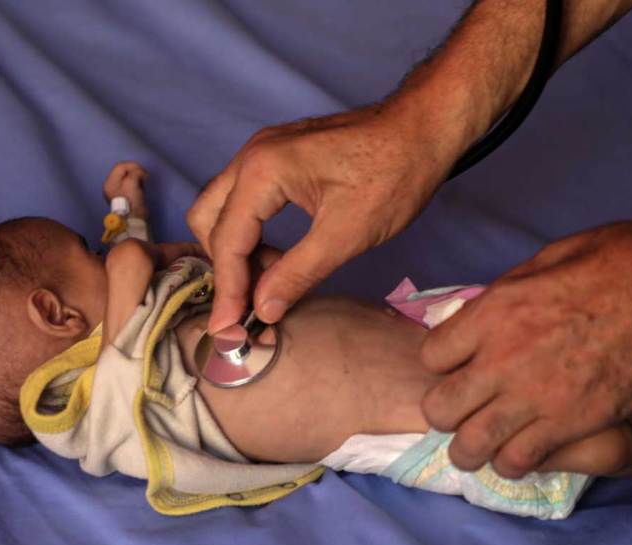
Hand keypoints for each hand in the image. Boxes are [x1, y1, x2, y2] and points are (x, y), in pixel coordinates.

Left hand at [103, 161, 148, 218]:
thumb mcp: (132, 183)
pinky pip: (131, 182)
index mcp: (110, 183)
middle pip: (124, 170)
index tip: (143, 172)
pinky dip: (137, 182)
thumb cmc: (131, 202)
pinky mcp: (125, 194)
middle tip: (144, 176)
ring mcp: (118, 190)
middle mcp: (111, 185)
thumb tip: (140, 173)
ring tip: (143, 182)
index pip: (121, 166)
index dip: (133, 166)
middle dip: (135, 171)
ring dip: (137, 177)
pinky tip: (141, 187)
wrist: (135, 220)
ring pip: (128, 176)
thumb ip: (135, 173)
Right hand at [187, 102, 460, 332]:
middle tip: (251, 302)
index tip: (229, 329)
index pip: (227, 240)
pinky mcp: (279, 156)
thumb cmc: (394, 175)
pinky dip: (250, 231)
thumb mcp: (347, 234)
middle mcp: (252, 155)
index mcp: (263, 170)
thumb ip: (298, 273)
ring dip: (236, 248)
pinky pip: (244, 198)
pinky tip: (278, 257)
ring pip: (222, 207)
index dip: (227, 290)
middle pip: (208, 219)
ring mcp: (263, 151)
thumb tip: (262, 310)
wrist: (424, 129)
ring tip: (271, 281)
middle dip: (224, 265)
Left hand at [420, 221, 631, 476]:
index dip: (442, 363)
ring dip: (472, 446)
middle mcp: (502, 359)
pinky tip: (523, 449)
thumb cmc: (621, 258)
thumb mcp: (547, 257)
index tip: (460, 364)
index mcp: (493, 312)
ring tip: (485, 441)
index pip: (430, 356)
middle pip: (439, 408)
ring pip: (470, 446)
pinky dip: (515, 461)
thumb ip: (508, 293)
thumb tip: (487, 314)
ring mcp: (536, 396)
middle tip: (465, 408)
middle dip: (446, 410)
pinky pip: (520, 461)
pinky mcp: (573, 424)